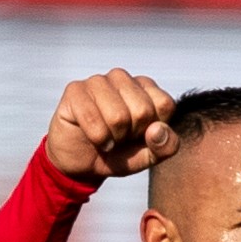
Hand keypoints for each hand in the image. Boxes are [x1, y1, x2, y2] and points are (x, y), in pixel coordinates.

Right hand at [44, 69, 178, 184]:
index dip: (154, 130)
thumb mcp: (148, 157)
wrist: (81, 163)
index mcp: (146, 88)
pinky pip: (93, 119)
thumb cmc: (118, 154)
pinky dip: (97, 138)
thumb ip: (165, 146)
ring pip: (118, 116)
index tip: (141, 135)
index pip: (165, 104)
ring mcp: (98, 81)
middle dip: (132, 135)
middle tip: (121, 138)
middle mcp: (123, 78)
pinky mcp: (75, 90)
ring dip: (114, 138)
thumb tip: (158, 130)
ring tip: (108, 137)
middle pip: (143, 110)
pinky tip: (95, 139)